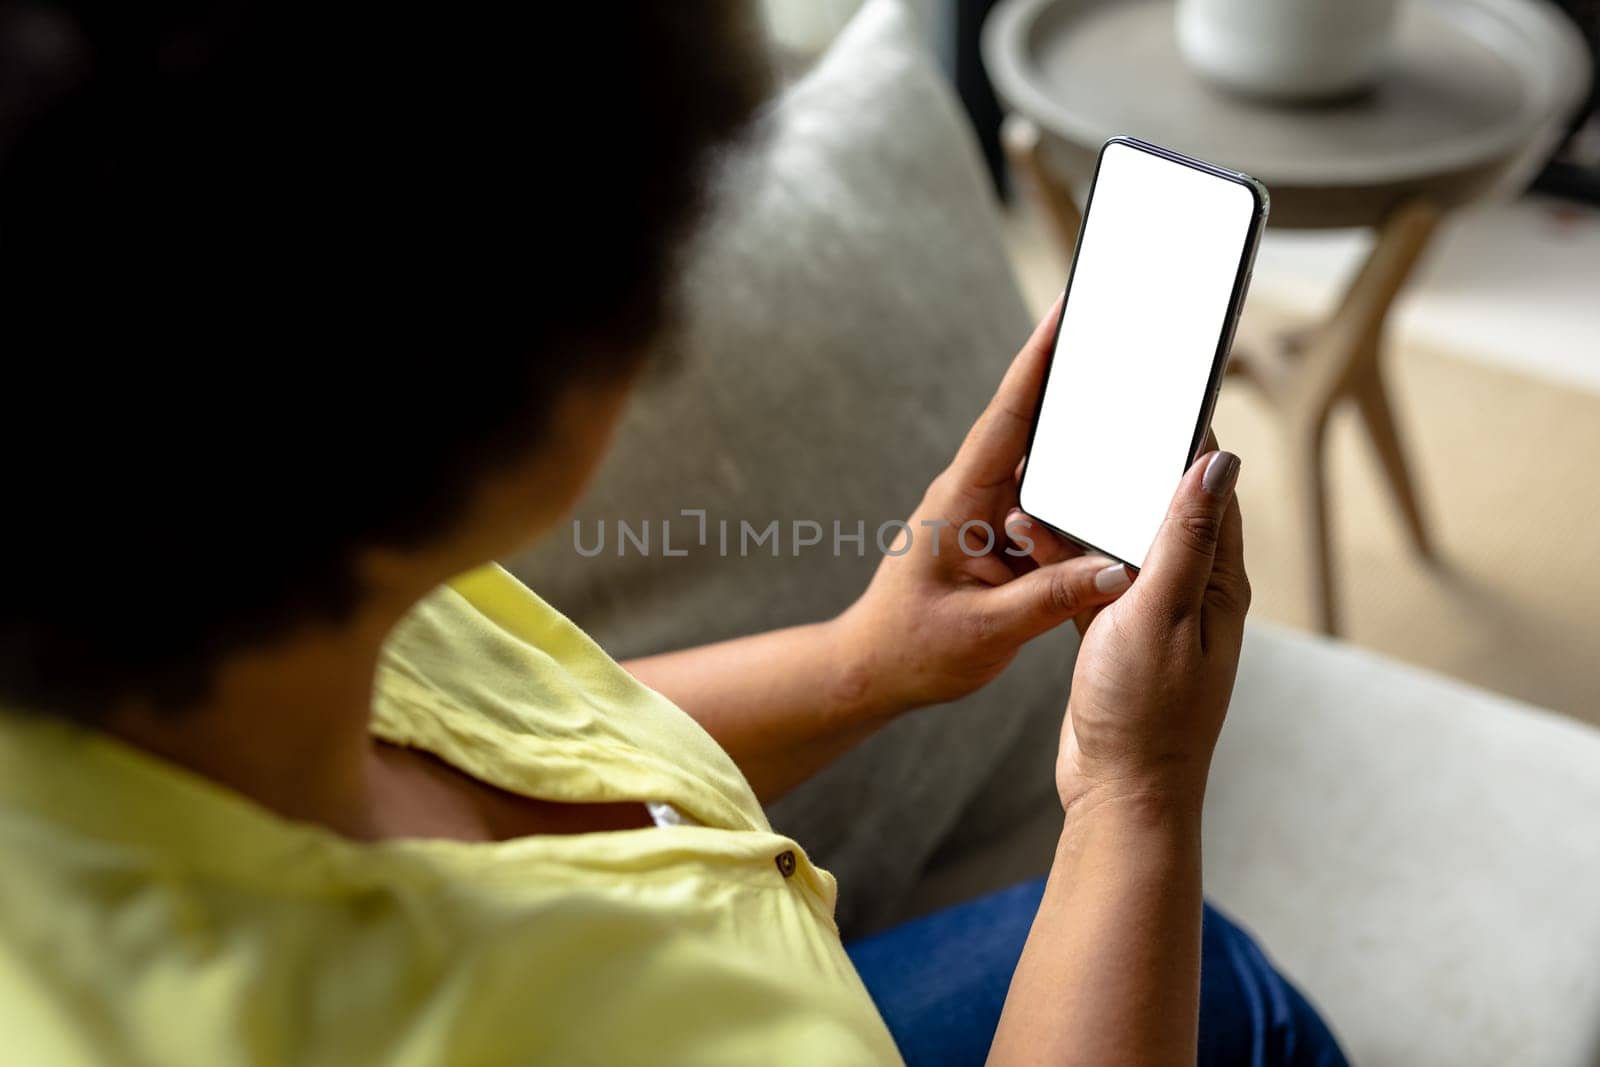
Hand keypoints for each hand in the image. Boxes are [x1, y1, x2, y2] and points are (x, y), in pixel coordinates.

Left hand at [836, 300, 1134, 716]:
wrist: (873, 671)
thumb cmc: (913, 649)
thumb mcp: (985, 630)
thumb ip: (1051, 598)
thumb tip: (1121, 570)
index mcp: (960, 500)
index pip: (1006, 418)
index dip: (1037, 362)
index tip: (1066, 309)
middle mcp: (974, 495)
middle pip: (1034, 430)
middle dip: (1077, 387)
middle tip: (1127, 343)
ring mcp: (987, 515)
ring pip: (1048, 475)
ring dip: (1085, 453)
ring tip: (1138, 415)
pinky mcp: (999, 539)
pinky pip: (1047, 512)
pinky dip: (1078, 507)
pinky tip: (1115, 498)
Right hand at [1055, 448, 1248, 814]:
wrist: (1119, 793)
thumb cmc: (1148, 713)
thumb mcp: (1161, 614)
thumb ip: (1184, 538)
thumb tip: (1218, 463)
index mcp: (1217, 583)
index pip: (1209, 492)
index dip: (1188, 443)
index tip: (1162, 397)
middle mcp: (1191, 594)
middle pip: (1158, 511)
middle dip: (1122, 471)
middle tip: (1086, 430)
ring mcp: (1152, 616)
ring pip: (1117, 544)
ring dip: (1082, 516)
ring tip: (1040, 488)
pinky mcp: (1115, 636)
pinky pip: (1090, 578)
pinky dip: (1062, 557)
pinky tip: (1028, 540)